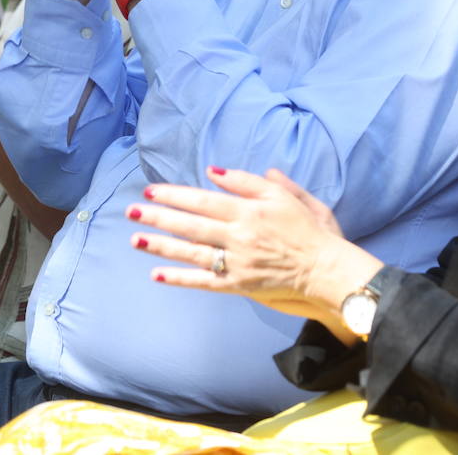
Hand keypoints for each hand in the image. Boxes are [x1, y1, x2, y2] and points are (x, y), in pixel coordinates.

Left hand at [128, 167, 368, 322]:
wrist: (326, 270)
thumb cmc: (309, 230)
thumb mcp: (285, 196)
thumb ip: (250, 181)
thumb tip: (216, 171)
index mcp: (248, 211)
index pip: (203, 200)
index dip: (175, 195)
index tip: (152, 191)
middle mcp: (238, 236)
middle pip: (190, 225)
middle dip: (158, 217)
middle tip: (131, 211)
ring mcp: (236, 263)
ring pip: (191, 252)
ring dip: (161, 246)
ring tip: (135, 239)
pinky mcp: (238, 285)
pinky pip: (203, 281)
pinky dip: (179, 278)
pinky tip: (156, 274)